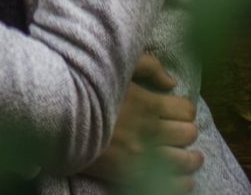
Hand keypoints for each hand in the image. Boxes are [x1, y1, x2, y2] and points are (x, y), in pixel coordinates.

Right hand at [84, 53, 202, 191]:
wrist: (59, 118)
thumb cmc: (86, 90)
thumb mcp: (116, 68)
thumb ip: (148, 67)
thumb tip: (172, 82)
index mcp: (149, 103)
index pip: (186, 110)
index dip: (186, 112)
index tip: (178, 114)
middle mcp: (151, 130)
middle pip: (188, 134)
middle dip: (188, 134)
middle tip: (181, 136)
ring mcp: (143, 154)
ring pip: (185, 161)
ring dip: (191, 160)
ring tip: (189, 159)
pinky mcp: (132, 173)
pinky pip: (171, 184)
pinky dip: (182, 183)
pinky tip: (182, 180)